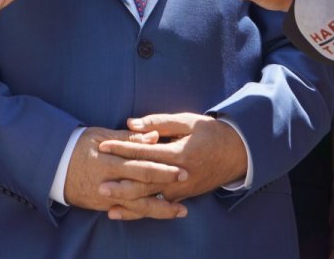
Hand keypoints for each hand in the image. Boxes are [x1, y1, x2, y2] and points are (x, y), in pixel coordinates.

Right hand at [64, 126, 187, 219]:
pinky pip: (126, 211)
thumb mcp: (101, 134)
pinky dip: (143, 214)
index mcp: (109, 160)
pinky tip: (158, 214)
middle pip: (142, 186)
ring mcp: (106, 196)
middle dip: (166, 186)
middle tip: (186, 182)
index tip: (181, 167)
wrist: (52, 166)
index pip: (141, 165)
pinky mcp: (102, 205)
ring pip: (137, 206)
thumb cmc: (78, 144)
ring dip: (160, 209)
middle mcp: (109, 180)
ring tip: (181, 210)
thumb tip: (153, 136)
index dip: (162, 167)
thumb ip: (128, 137)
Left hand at [98, 112, 247, 219]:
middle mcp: (179, 175)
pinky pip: (158, 206)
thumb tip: (130, 123)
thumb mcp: (186, 121)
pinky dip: (140, 211)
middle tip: (98, 182)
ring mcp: (181, 189)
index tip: (103, 146)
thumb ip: (158, 122)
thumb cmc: (210, 132)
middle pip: (145, 181)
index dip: (122, 148)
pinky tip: (123, 212)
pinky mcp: (182, 196)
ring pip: (150, 199)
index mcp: (178, 153)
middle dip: (120, 182)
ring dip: (128, 201)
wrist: (237, 153)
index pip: (144, 151)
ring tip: (106, 202)